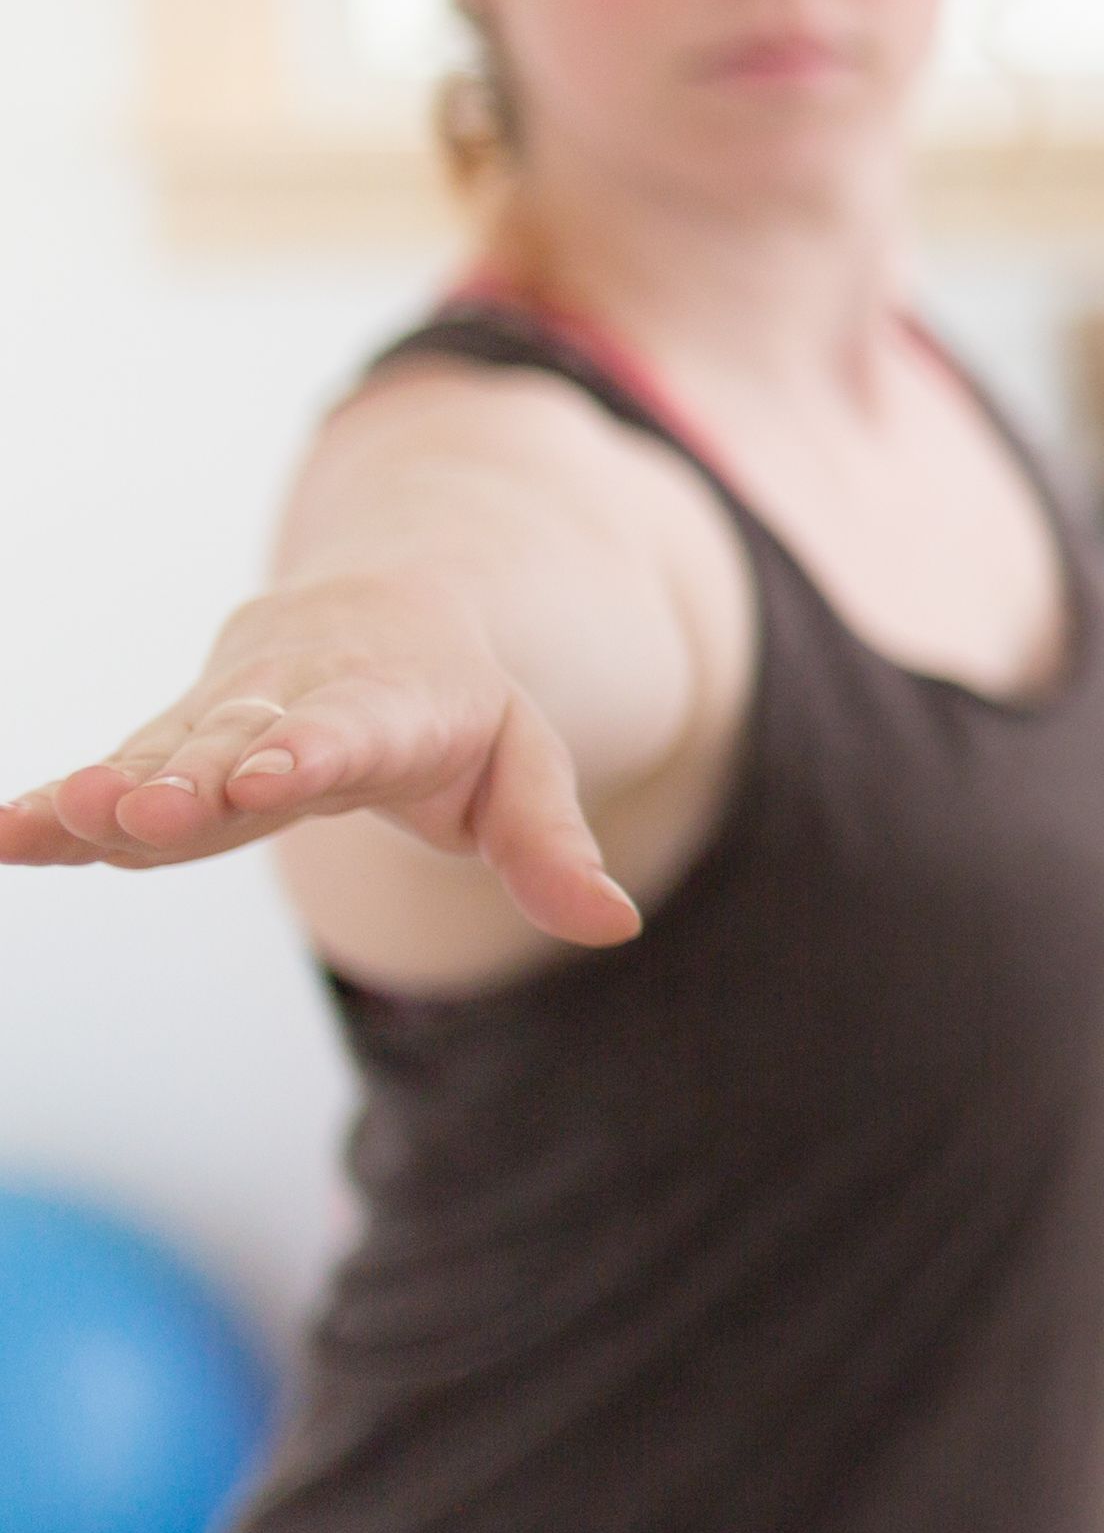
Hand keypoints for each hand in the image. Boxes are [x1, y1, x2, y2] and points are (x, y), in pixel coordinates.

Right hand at [1, 577, 642, 944]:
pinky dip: (61, 802)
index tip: (267, 780)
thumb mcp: (528, 769)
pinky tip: (7, 835)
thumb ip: (552, 848)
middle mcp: (293, 703)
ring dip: (113, 792)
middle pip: (240, 744)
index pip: (352, 733)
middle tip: (149, 814)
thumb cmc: (462, 709)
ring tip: (64, 822)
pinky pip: (114, 769)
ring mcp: (223, 717)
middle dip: (195, 780)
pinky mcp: (171, 740)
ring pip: (166, 754)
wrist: (384, 607)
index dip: (309, 754)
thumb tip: (614, 925)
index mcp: (393, 707)